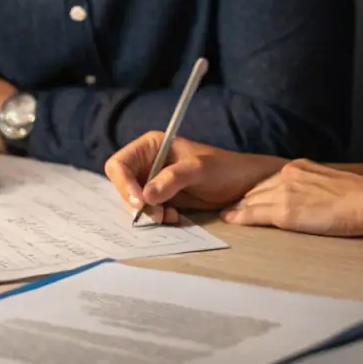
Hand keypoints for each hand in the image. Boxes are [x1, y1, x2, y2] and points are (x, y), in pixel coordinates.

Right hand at [105, 133, 285, 223]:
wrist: (242, 184)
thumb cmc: (223, 168)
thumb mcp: (198, 170)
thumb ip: (172, 179)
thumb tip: (146, 196)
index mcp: (151, 146)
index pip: (119, 164)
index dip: (123, 183)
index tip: (139, 201)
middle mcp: (148, 162)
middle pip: (122, 185)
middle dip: (135, 202)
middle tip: (156, 215)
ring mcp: (154, 181)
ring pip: (133, 201)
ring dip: (147, 212)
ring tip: (169, 216)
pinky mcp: (162, 198)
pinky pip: (148, 210)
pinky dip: (156, 217)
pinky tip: (174, 217)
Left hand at [221, 159, 362, 236]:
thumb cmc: (357, 195)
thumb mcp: (328, 180)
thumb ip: (311, 184)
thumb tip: (307, 196)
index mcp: (297, 167)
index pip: (268, 180)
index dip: (256, 191)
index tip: (245, 197)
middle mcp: (286, 176)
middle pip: (256, 189)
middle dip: (243, 199)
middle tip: (229, 208)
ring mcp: (284, 193)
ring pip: (252, 201)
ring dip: (238, 208)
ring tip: (227, 215)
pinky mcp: (285, 213)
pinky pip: (255, 215)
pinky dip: (240, 218)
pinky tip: (231, 220)